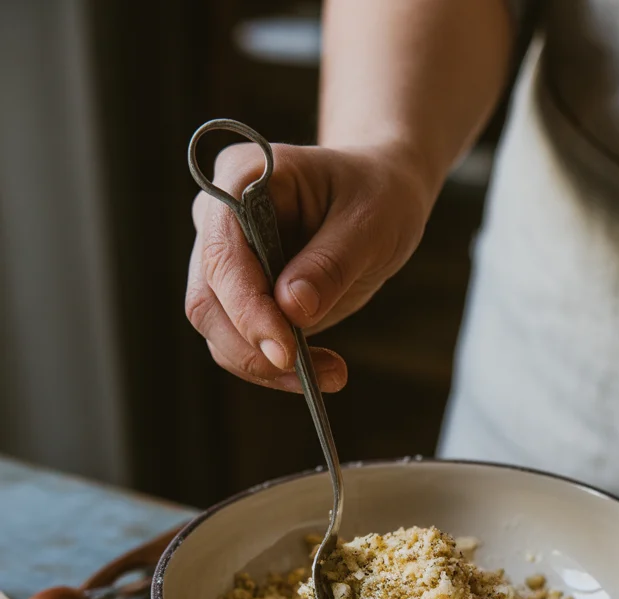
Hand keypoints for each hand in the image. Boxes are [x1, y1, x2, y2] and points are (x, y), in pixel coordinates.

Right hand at [186, 141, 432, 392]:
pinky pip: (243, 343)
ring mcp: (227, 261)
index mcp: (242, 178)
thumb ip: (331, 263)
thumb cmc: (377, 194)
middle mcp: (219, 219)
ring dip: (266, 367)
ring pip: (218, 331)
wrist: (383, 197)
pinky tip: (322, 370)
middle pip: (208, 299)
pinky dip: (277, 368)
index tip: (285, 350)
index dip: (247, 307)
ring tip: (331, 374)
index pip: (223, 253)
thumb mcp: (370, 222)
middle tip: (310, 374)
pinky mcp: (244, 297)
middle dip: (254, 347)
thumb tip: (292, 311)